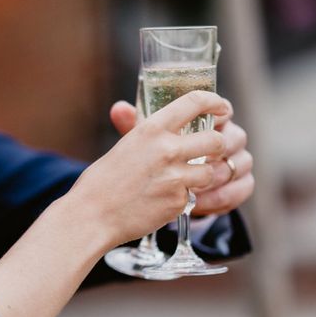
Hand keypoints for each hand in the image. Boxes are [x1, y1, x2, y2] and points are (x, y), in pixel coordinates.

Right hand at [73, 91, 229, 247]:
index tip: (223, 108)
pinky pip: (193, 196)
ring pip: (210, 172)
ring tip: (181, 180)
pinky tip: (162, 200)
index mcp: (151, 128)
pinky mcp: (178, 202)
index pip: (195, 102)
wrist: (92, 214)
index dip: (216, 103)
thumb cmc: (103, 179)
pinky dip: (182, 198)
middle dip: (218, 146)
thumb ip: (152, 134)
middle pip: (216, 140)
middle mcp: (167, 149)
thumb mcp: (127, 145)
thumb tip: (171, 124)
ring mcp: (175, 177)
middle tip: (212, 150)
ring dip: (202, 176)